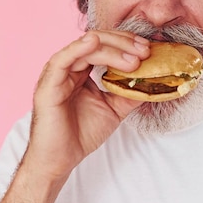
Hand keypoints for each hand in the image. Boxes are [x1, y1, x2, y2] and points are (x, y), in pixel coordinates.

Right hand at [23, 30, 149, 182]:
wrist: (60, 160)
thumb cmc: (81, 133)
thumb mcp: (115, 108)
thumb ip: (130, 92)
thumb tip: (154, 81)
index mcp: (83, 70)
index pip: (106, 45)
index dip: (127, 43)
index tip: (148, 48)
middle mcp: (70, 67)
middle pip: (98, 41)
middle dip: (124, 43)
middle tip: (145, 51)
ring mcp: (58, 73)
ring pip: (86, 48)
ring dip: (112, 49)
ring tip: (134, 58)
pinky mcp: (48, 84)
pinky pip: (62, 59)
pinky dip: (79, 48)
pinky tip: (94, 42)